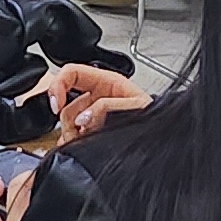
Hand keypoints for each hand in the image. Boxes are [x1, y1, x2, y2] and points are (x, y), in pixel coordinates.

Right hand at [31, 62, 154, 142]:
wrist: (163, 139)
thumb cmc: (156, 119)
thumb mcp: (135, 107)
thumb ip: (108, 107)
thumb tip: (84, 118)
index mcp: (107, 82)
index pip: (72, 73)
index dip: (59, 85)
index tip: (56, 104)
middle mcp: (98, 97)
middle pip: (66, 101)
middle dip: (67, 118)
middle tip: (75, 132)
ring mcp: (94, 116)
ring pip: (69, 121)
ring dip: (70, 133)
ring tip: (83, 141)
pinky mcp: (93, 133)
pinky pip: (74, 135)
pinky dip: (72, 143)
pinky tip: (81, 147)